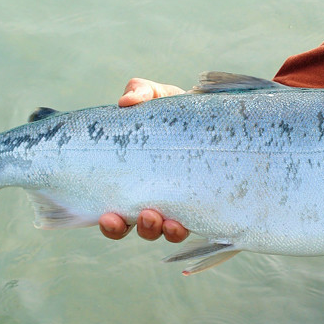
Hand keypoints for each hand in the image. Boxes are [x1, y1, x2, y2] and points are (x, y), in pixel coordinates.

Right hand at [98, 78, 189, 241]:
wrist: (214, 115)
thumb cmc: (177, 110)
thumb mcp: (156, 97)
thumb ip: (140, 92)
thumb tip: (126, 101)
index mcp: (135, 181)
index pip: (116, 211)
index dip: (110, 222)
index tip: (109, 216)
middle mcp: (154, 198)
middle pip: (139, 227)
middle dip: (139, 228)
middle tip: (144, 217)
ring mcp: (178, 202)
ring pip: (164, 230)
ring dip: (161, 230)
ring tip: (164, 221)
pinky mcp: (202, 202)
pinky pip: (193, 224)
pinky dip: (184, 226)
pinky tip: (182, 222)